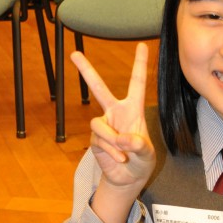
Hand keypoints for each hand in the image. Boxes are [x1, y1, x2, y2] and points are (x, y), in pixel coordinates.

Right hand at [70, 42, 155, 190]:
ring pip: (99, 124)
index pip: (136, 83)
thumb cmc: (142, 161)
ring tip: (124, 152)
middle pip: (99, 88)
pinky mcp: (95, 139)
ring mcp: (104, 125)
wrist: (129, 177)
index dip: (139, 64)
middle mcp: (116, 113)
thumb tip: (123, 138)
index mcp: (133, 109)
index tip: (142, 45)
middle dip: (86, 71)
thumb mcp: (147, 154)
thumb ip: (139, 145)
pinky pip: (99, 140)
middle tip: (74, 53)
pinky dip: (111, 151)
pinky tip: (120, 158)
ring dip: (111, 140)